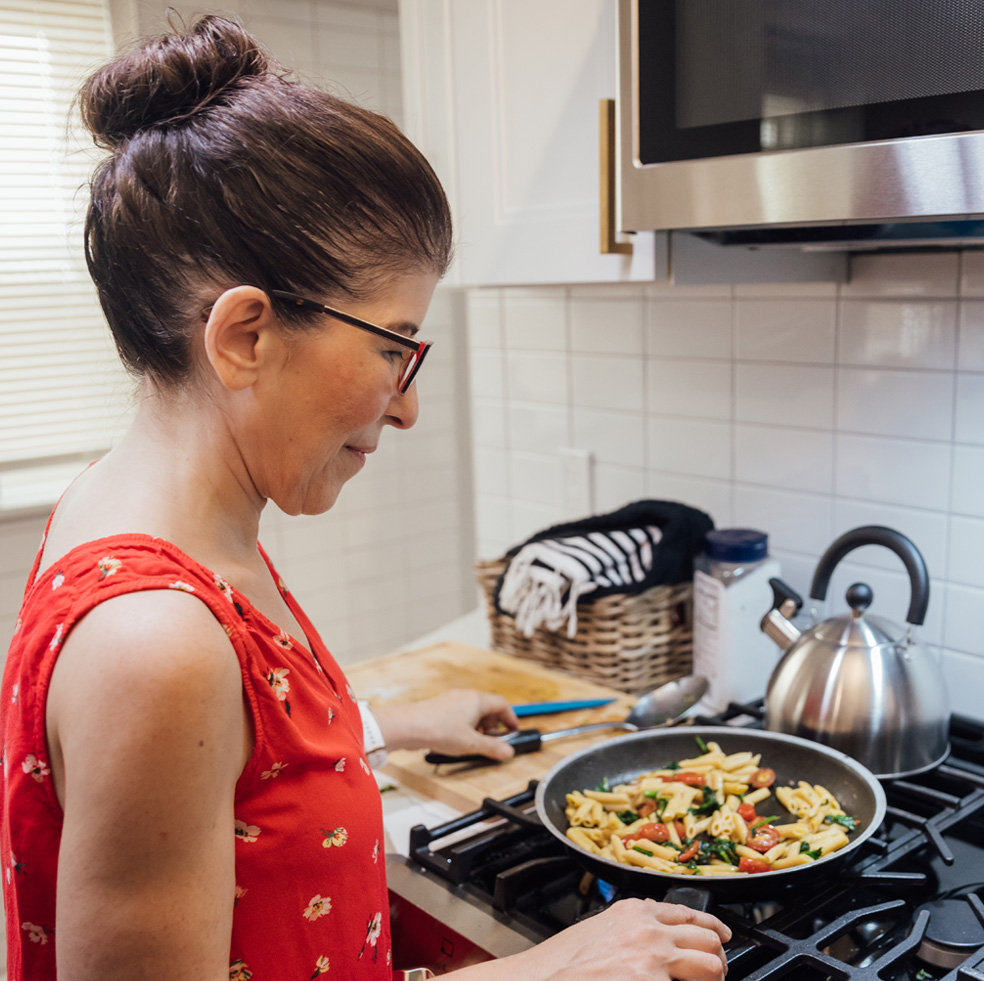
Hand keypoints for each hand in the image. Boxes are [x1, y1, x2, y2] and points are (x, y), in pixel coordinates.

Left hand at [373, 689, 518, 759]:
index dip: (510, 718)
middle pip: (488, 707)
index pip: (502, 704)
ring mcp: (452, 700)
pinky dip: (466, 725)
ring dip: (479, 726)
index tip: (512, 730)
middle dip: (494, 725)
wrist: (410, 726)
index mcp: (477, 700)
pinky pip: (460, 713)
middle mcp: (466, 696)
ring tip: (476, 742)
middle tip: (494, 741)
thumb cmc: (439, 730)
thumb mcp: (471, 743)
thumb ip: (492, 747)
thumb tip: (508, 751)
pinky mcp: (441, 707)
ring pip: (473, 710)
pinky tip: (459, 739)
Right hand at [510, 898, 729, 980]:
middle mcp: (650, 931)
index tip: (722, 936)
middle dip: (718, 958)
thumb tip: (658, 933)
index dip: (712, 928)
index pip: (689, 914)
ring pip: (712, 967)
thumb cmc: (562, 964)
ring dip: (713, 977)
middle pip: (708, 939)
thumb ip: (633, 927)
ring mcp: (655, 962)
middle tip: (717, 971)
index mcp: (635, 912)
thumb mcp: (601, 929)